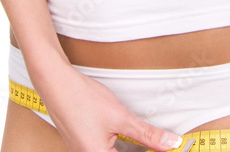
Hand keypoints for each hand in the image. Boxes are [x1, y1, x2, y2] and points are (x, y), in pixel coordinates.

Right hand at [29, 59, 183, 151]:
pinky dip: (124, 148)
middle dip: (144, 151)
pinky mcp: (85, 148)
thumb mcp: (120, 116)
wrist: (56, 85)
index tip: (173, 149)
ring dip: (135, 150)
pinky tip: (136, 141)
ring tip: (152, 142)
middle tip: (165, 143)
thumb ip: (147, 134)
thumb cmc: (83, 99)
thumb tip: (172, 143)